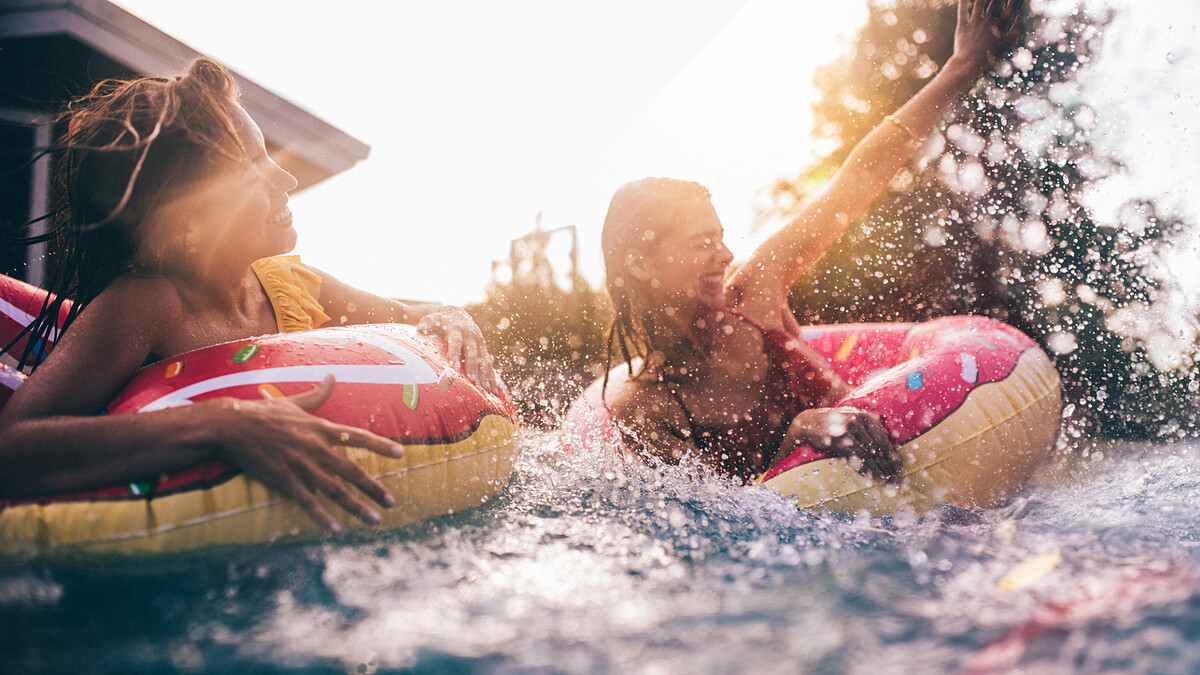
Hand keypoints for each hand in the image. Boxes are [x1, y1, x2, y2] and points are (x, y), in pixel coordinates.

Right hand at [205, 374, 403, 531]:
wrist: (232, 426)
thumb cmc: (262, 413)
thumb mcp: (294, 402)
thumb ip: (317, 394)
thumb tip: (332, 377)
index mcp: (321, 428)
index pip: (358, 437)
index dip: (380, 445)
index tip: (400, 453)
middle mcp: (316, 448)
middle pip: (352, 471)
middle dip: (374, 488)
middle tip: (391, 502)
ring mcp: (301, 465)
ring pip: (336, 490)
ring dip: (357, 507)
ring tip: (374, 521)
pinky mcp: (285, 480)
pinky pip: (308, 502)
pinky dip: (323, 517)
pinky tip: (336, 530)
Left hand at [416, 306, 499, 393]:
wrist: (459, 315)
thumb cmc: (442, 321)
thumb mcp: (433, 318)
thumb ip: (427, 323)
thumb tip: (421, 329)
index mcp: (457, 329)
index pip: (456, 341)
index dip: (455, 352)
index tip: (453, 363)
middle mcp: (471, 336)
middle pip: (473, 353)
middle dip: (473, 367)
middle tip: (472, 381)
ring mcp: (479, 343)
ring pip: (484, 360)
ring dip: (486, 375)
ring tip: (487, 390)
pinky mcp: (484, 350)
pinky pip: (489, 364)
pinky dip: (492, 377)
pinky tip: (494, 390)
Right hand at [780, 407, 901, 481]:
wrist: (808, 422)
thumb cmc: (833, 421)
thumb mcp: (852, 415)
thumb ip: (869, 421)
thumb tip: (890, 434)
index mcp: (864, 416)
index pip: (883, 438)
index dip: (892, 455)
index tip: (899, 468)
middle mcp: (857, 422)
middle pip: (877, 448)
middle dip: (887, 466)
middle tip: (895, 479)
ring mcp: (847, 432)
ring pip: (868, 455)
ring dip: (878, 470)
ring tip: (885, 482)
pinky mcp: (837, 442)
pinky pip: (854, 458)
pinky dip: (863, 469)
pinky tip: (870, 478)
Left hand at [951, 0, 1022, 75]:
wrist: (968, 65)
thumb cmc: (990, 58)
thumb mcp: (1007, 47)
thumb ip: (1014, 32)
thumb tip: (1020, 20)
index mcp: (1001, 26)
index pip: (1011, 7)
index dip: (1014, 0)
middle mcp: (988, 21)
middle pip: (996, 1)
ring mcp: (975, 22)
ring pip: (980, 2)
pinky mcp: (963, 26)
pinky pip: (963, 10)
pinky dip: (963, 1)